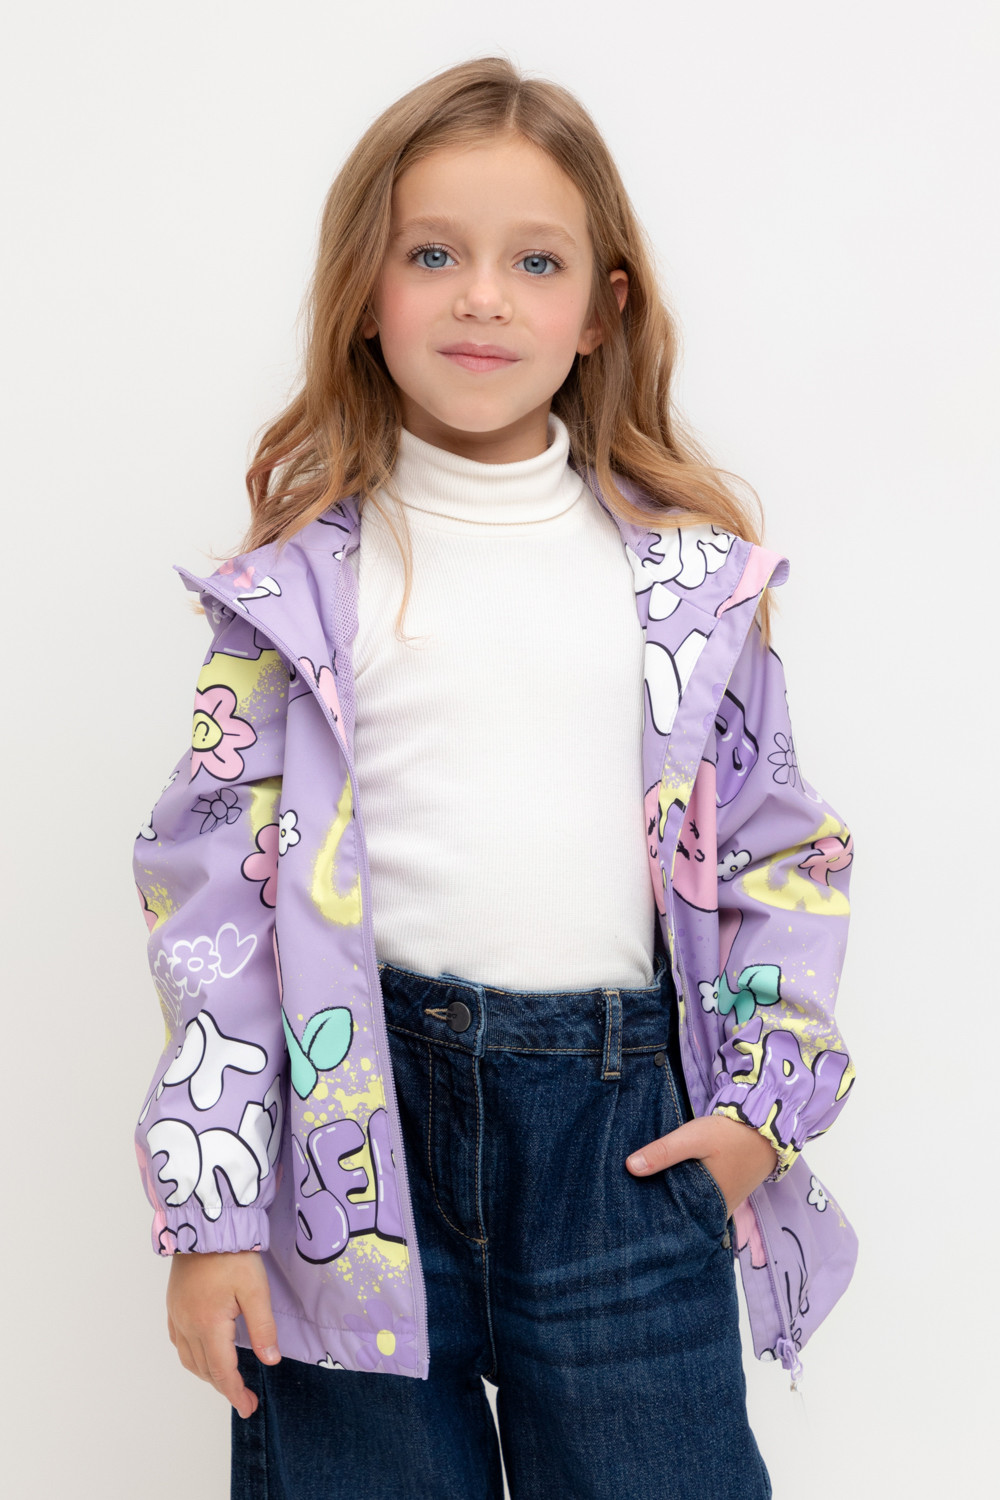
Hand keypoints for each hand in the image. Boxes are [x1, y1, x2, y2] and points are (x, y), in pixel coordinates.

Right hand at [166, 1250, 280, 1419]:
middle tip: (244, 1398)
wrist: (205, 1225)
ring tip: (227, 1381)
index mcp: (208, 1325)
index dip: (235, 1393)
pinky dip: (193, 1357)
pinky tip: (204, 1354)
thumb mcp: (255, 1289)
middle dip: (224, 1387)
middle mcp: (187, 1325)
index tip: (248, 1407)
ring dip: (207, 1374)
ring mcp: (177, 1315)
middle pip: (204, 1369)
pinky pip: (179, 1343)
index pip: (222, 1371)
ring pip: (189, 1359)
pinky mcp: (174, 1305)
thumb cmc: (232, 1254)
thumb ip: (263, 1327)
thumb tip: (271, 1361)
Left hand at [625, 1114, 778, 1217]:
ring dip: (671, 1201)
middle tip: (629, 1205)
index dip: (651, 1220)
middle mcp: (715, 1213)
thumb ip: (663, 1152)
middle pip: (680, 1217)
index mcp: (707, 1207)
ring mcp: (721, 1205)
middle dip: (658, 1211)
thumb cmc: (729, 1135)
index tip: (628, 1214)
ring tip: (640, 1195)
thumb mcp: (692, 1138)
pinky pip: (698, 1200)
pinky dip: (684, 1193)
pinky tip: (666, 1184)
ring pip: (689, 1208)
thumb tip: (631, 1167)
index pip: (673, 1223)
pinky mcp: (723, 1195)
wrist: (764, 1129)